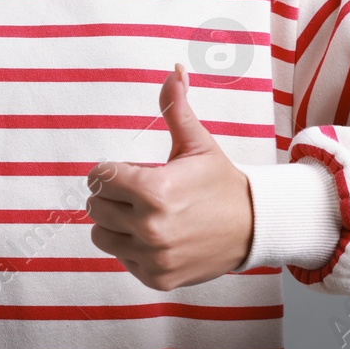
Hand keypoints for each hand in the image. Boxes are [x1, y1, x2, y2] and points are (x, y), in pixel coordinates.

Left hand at [84, 63, 253, 289]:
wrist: (254, 227)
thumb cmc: (220, 182)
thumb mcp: (198, 143)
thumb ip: (176, 107)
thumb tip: (174, 70)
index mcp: (154, 191)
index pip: (98, 178)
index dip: (111, 170)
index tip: (131, 172)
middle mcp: (150, 228)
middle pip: (95, 206)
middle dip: (111, 195)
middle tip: (137, 192)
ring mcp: (153, 257)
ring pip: (101, 235)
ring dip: (114, 223)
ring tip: (141, 213)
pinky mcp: (157, 278)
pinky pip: (121, 259)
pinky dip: (131, 248)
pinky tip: (154, 236)